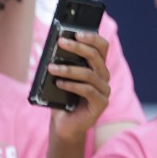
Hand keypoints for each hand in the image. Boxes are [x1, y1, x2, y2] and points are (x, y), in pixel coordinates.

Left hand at [49, 30, 110, 145]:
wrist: (64, 124)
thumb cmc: (61, 98)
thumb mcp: (61, 77)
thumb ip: (63, 63)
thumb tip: (55, 47)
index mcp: (97, 67)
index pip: (102, 47)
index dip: (92, 38)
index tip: (76, 33)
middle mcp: (104, 77)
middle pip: (96, 57)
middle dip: (77, 48)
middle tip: (61, 43)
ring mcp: (104, 91)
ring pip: (89, 73)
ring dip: (68, 69)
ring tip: (52, 68)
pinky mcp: (101, 104)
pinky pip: (88, 90)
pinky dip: (72, 85)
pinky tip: (59, 84)